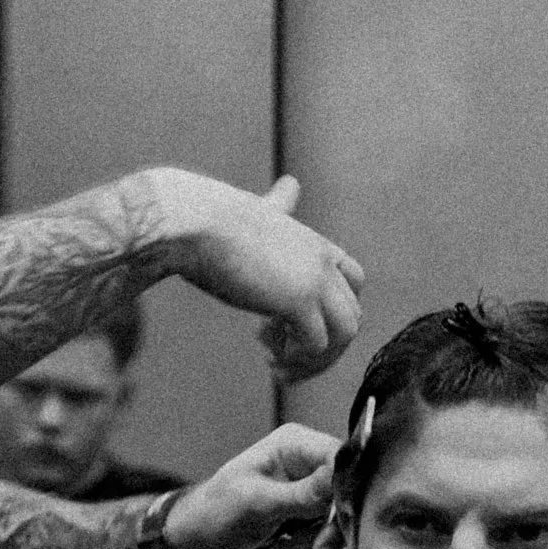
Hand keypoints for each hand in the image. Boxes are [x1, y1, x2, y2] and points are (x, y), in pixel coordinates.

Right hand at [140, 172, 362, 380]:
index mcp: (316, 244)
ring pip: (344, 335)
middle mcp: (323, 262)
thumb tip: (292, 183)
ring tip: (279, 365)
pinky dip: (297, 360)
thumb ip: (279, 204)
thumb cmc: (214, 219)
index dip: (331, 309)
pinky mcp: (297, 301)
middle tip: (280, 351)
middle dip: (323, 344)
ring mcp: (314, 281)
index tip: (294, 322)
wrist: (193, 223)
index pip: (354, 282)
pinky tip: (270, 358)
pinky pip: (316, 346)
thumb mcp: (259, 210)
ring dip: (315, 359)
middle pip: (351, 316)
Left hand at [163, 422, 341, 548]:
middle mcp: (309, 462)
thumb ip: (301, 494)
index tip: (342, 514)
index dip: (347, 484)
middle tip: (321, 546)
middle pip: (348, 485)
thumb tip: (339, 478)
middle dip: (338, 517)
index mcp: (294, 444)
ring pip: (344, 510)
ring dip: (330, 534)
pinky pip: (333, 527)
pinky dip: (323, 541)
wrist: (201, 543)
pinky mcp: (312, 514)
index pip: (340, 456)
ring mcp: (313, 489)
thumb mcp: (258, 503)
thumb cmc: (218, 513)